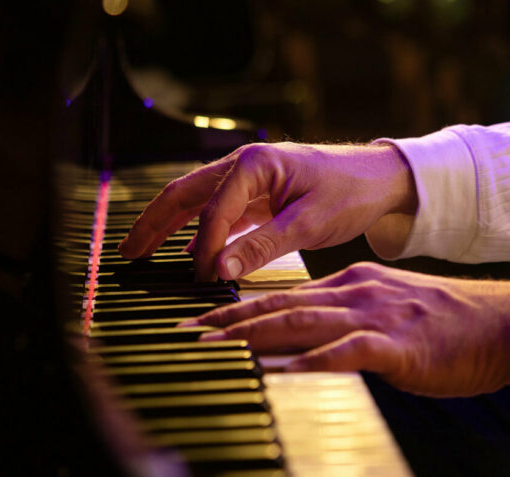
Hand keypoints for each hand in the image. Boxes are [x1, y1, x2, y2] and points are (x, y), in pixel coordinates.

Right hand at [118, 142, 417, 280]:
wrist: (382, 179)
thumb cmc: (351, 192)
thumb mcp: (308, 223)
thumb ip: (261, 247)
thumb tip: (218, 271)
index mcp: (253, 164)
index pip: (212, 211)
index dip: (202, 248)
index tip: (198, 279)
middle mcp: (242, 166)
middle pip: (183, 195)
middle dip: (152, 224)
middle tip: (127, 254)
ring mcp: (246, 181)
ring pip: (193, 203)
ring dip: (166, 226)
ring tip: (140, 251)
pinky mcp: (255, 196)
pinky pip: (214, 214)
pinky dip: (195, 232)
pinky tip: (184, 251)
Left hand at [182, 262, 509, 397]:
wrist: (505, 325)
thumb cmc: (448, 328)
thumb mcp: (388, 315)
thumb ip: (346, 325)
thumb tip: (305, 346)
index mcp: (351, 286)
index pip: (281, 297)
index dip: (235, 309)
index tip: (198, 322)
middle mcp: (354, 294)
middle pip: (278, 306)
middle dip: (226, 321)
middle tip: (186, 334)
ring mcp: (375, 316)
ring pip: (300, 322)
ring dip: (251, 337)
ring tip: (214, 349)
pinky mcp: (398, 345)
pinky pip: (344, 353)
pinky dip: (308, 363)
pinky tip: (278, 373)